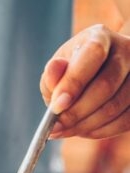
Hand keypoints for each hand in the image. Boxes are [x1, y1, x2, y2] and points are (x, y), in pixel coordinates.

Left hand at [40, 24, 129, 138]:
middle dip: (76, 112)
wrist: (94, 78)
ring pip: (115, 107)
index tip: (56, 107)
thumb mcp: (56, 72)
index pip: (93, 55)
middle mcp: (126, 50)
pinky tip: (83, 131)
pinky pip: (125, 120)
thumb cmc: (71, 74)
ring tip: (65, 130)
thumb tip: (54, 68)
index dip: (74, 83)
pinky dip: (100, 131)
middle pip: (106, 86)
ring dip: (86, 125)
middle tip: (56, 127)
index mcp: (100, 37)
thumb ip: (53, 75)